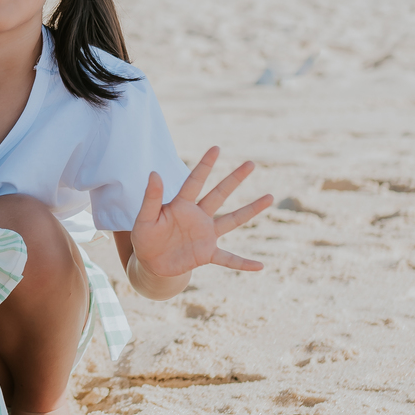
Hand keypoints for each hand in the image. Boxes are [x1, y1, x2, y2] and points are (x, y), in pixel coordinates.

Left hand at [131, 148, 273, 277]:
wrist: (150, 262)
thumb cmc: (146, 237)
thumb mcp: (144, 218)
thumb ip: (151, 198)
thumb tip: (154, 173)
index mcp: (181, 205)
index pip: (194, 181)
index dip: (205, 165)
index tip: (216, 148)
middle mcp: (198, 216)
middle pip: (219, 194)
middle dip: (234, 179)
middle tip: (251, 163)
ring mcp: (205, 234)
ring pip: (232, 220)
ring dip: (251, 210)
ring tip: (270, 197)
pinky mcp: (207, 253)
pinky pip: (229, 258)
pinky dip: (243, 263)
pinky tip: (260, 266)